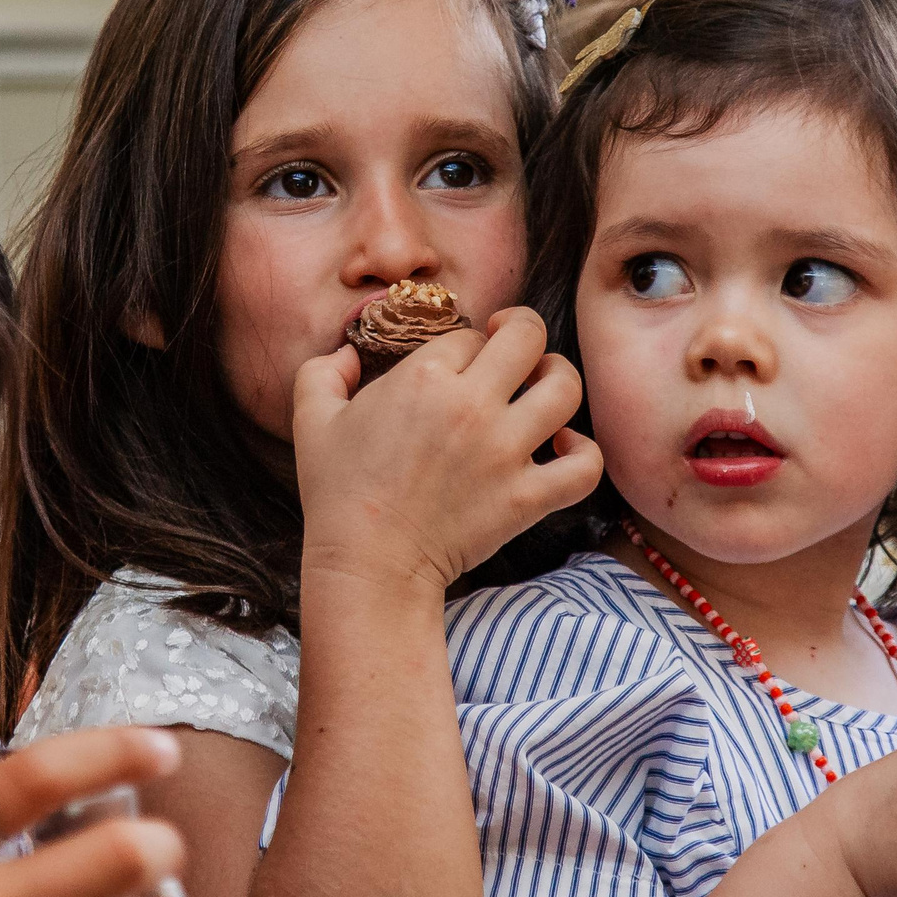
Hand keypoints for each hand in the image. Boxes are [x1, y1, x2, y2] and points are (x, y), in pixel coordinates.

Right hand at [293, 307, 600, 595]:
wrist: (368, 564)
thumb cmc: (336, 492)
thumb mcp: (312, 418)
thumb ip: (323, 370)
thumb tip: (349, 352)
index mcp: (423, 377)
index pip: (470, 335)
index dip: (466, 345)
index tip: (457, 366)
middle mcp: (471, 406)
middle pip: (528, 338)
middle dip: (523, 332)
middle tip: (512, 349)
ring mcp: (505, 452)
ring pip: (565, 388)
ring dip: (558, 378)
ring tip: (543, 386)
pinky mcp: (526, 497)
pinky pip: (584, 465)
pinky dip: (583, 452)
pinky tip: (562, 448)